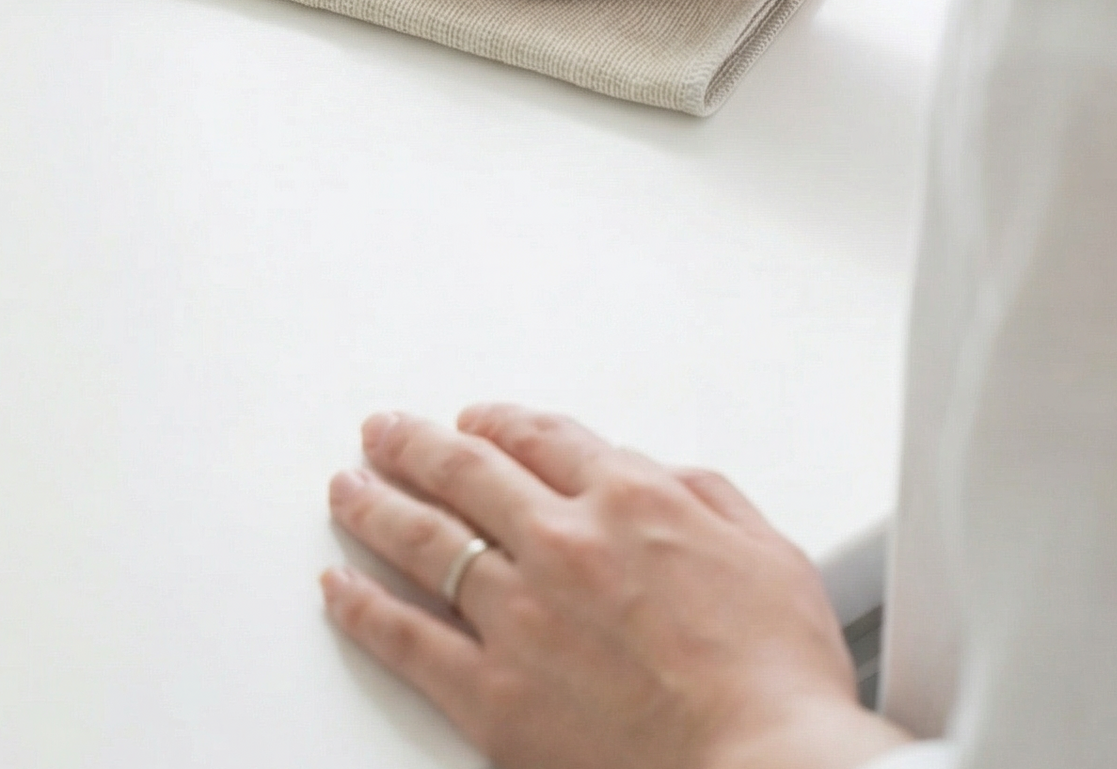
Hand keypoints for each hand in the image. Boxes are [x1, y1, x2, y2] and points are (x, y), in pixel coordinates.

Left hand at [323, 405, 907, 768]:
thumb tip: (668, 477)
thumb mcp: (768, 554)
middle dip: (416, 445)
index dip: (499, 423)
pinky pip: (406, 639)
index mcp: (630, 499)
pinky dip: (363, 607)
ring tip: (348, 487)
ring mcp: (519, 615)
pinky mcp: (491, 693)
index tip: (475, 422)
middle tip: (384, 432)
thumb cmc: (776, 678)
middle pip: (466, 472)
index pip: (542, 438)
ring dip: (376, 504)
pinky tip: (339, 587)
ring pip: (424, 539)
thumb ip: (709, 499)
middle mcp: (562, 541)